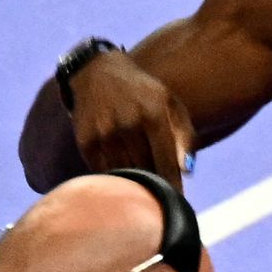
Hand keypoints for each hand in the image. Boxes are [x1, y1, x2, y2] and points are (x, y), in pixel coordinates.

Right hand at [69, 50, 195, 189]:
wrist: (97, 72)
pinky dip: (114, 178)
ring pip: (125, 174)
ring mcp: (104, 133)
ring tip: (142, 190)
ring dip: (135, 185)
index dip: (173, 184)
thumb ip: (185, 136)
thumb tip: (186, 171)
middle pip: (146, 170)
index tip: (177, 199)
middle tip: (160, 197)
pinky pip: (104, 172)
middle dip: (155, 185)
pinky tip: (121, 178)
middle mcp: (127, 123)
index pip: (166, 162)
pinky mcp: (86, 141)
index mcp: (153, 114)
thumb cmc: (143, 93)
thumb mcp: (170, 104)